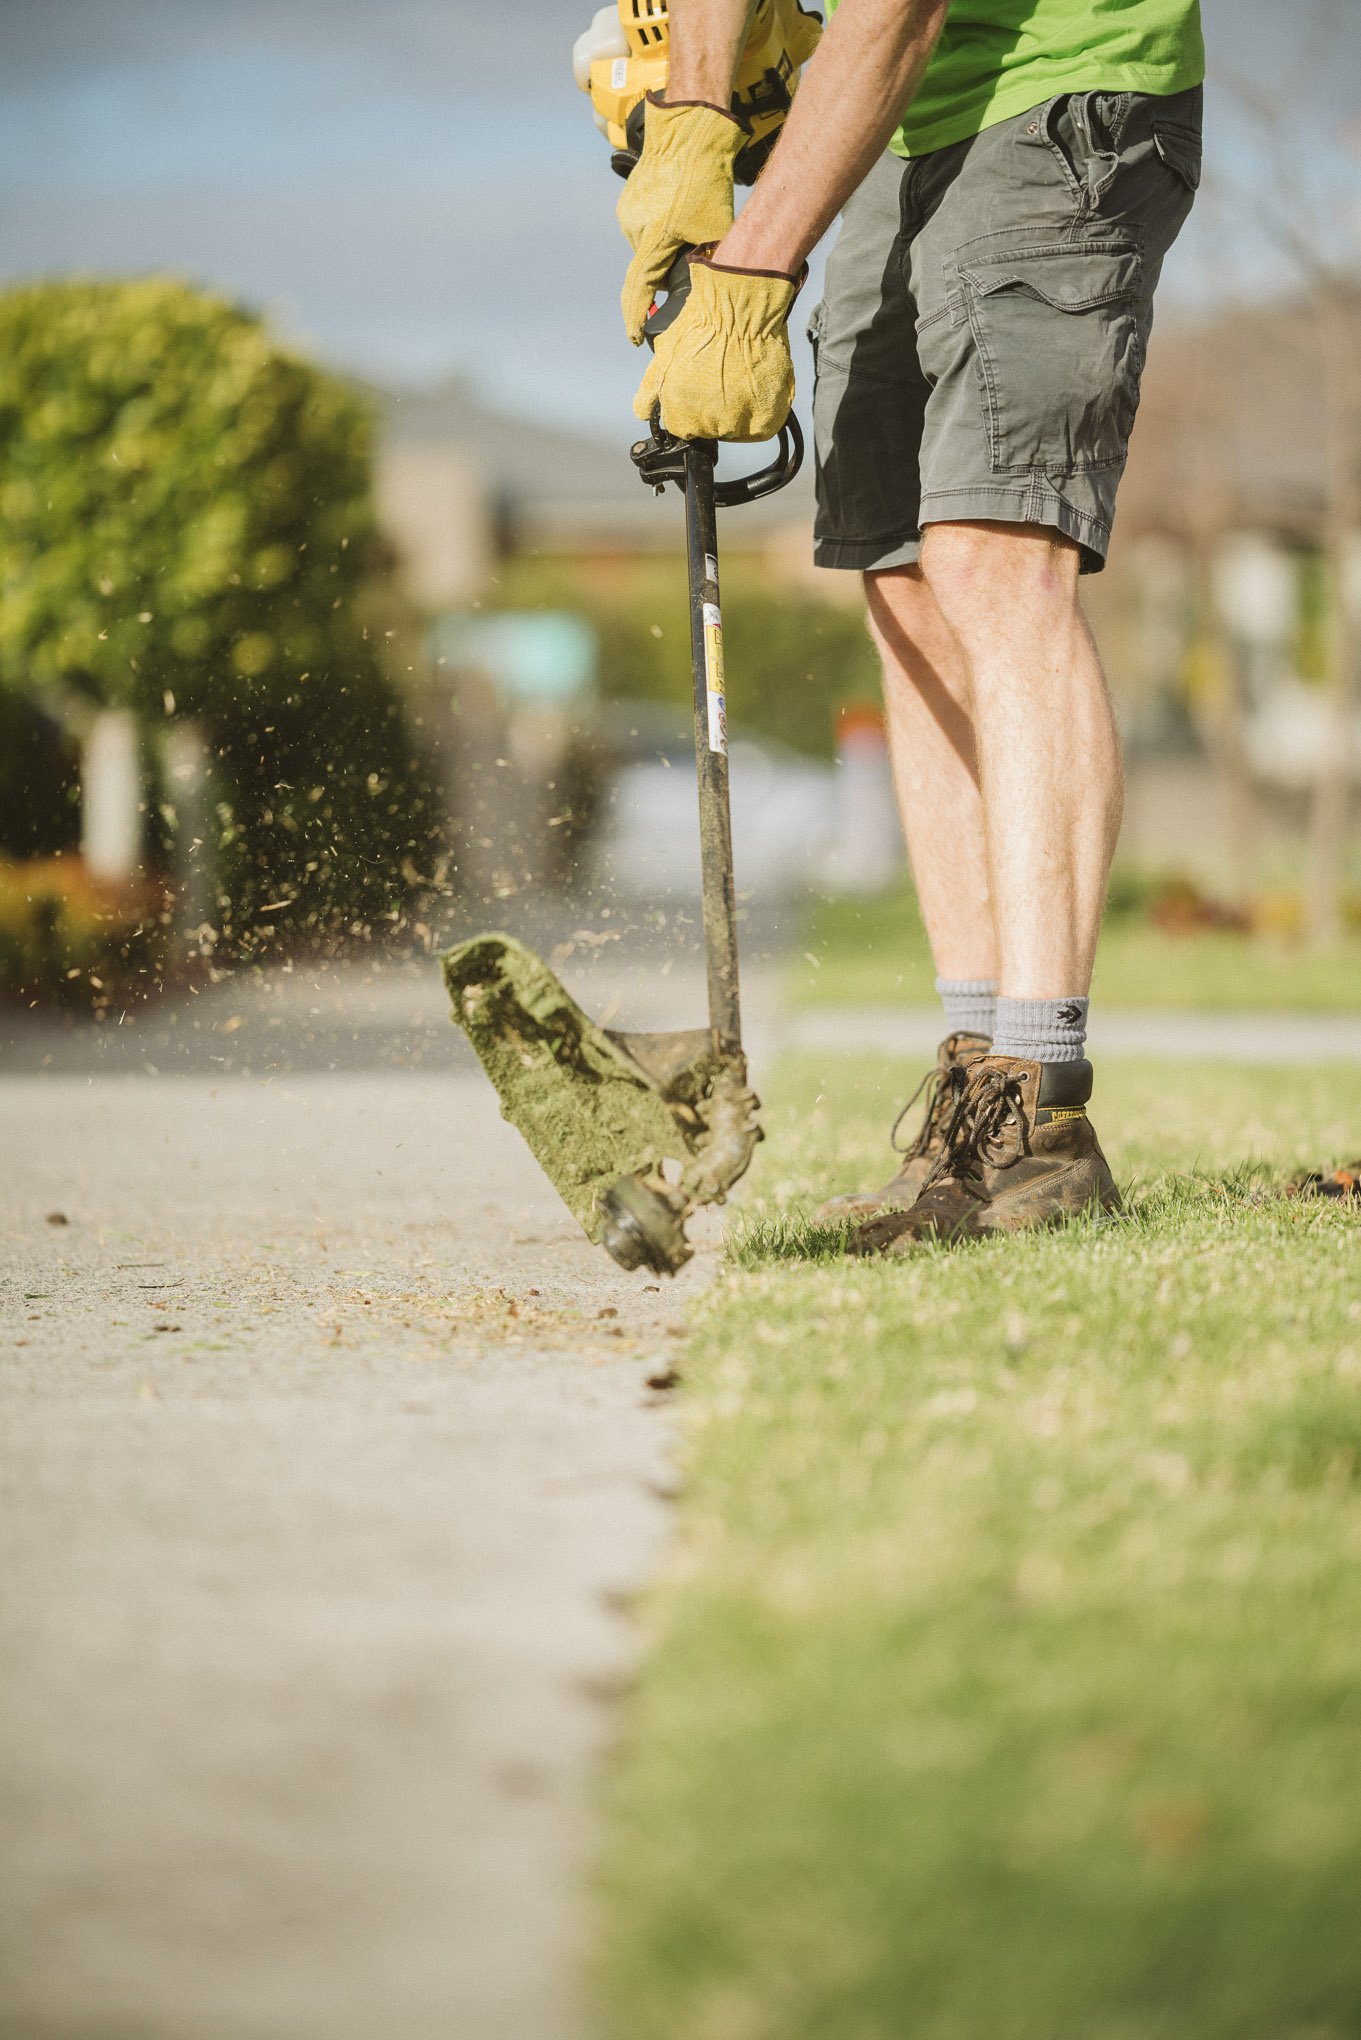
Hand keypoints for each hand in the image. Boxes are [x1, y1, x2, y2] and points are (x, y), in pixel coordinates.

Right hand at [617, 94, 745, 344]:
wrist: (688, 131)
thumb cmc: (705, 179)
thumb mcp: (714, 227)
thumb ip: (705, 260)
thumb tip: (700, 281)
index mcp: (654, 239)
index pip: (641, 290)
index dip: (637, 317)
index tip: (635, 337)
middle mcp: (634, 228)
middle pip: (651, 268)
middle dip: (669, 270)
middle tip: (693, 255)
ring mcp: (629, 212)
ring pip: (649, 247)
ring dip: (667, 247)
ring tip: (690, 224)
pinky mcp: (630, 199)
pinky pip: (645, 226)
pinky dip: (662, 229)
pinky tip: (680, 211)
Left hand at [633, 254, 799, 442]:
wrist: (739, 306)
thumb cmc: (701, 327)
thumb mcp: (664, 357)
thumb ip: (648, 392)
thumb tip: (642, 414)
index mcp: (680, 416)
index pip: (683, 428)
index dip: (692, 407)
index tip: (701, 386)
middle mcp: (707, 426)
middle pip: (710, 429)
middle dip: (714, 407)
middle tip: (722, 376)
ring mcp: (738, 426)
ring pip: (736, 429)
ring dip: (739, 410)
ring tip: (739, 377)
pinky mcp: (764, 421)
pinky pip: (759, 429)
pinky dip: (760, 412)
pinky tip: (754, 387)